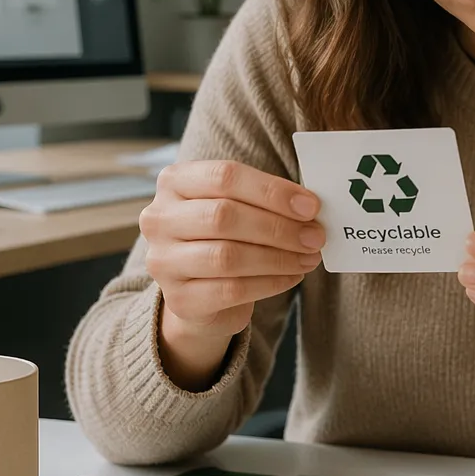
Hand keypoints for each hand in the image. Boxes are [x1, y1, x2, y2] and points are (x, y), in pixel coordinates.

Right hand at [140, 160, 323, 389]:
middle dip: (279, 227)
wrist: (200, 291)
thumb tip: (310, 207)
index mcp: (174, 182)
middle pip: (224, 216)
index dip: (272, 191)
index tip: (310, 206)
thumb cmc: (225, 236)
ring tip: (309, 257)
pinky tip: (292, 277)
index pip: (224, 176)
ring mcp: (163, 261)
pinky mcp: (179, 299)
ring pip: (228, 256)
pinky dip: (270, 283)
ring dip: (278, 257)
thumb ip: (265, 200)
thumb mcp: (237, 206)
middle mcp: (159, 218)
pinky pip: (231, 290)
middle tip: (315, 236)